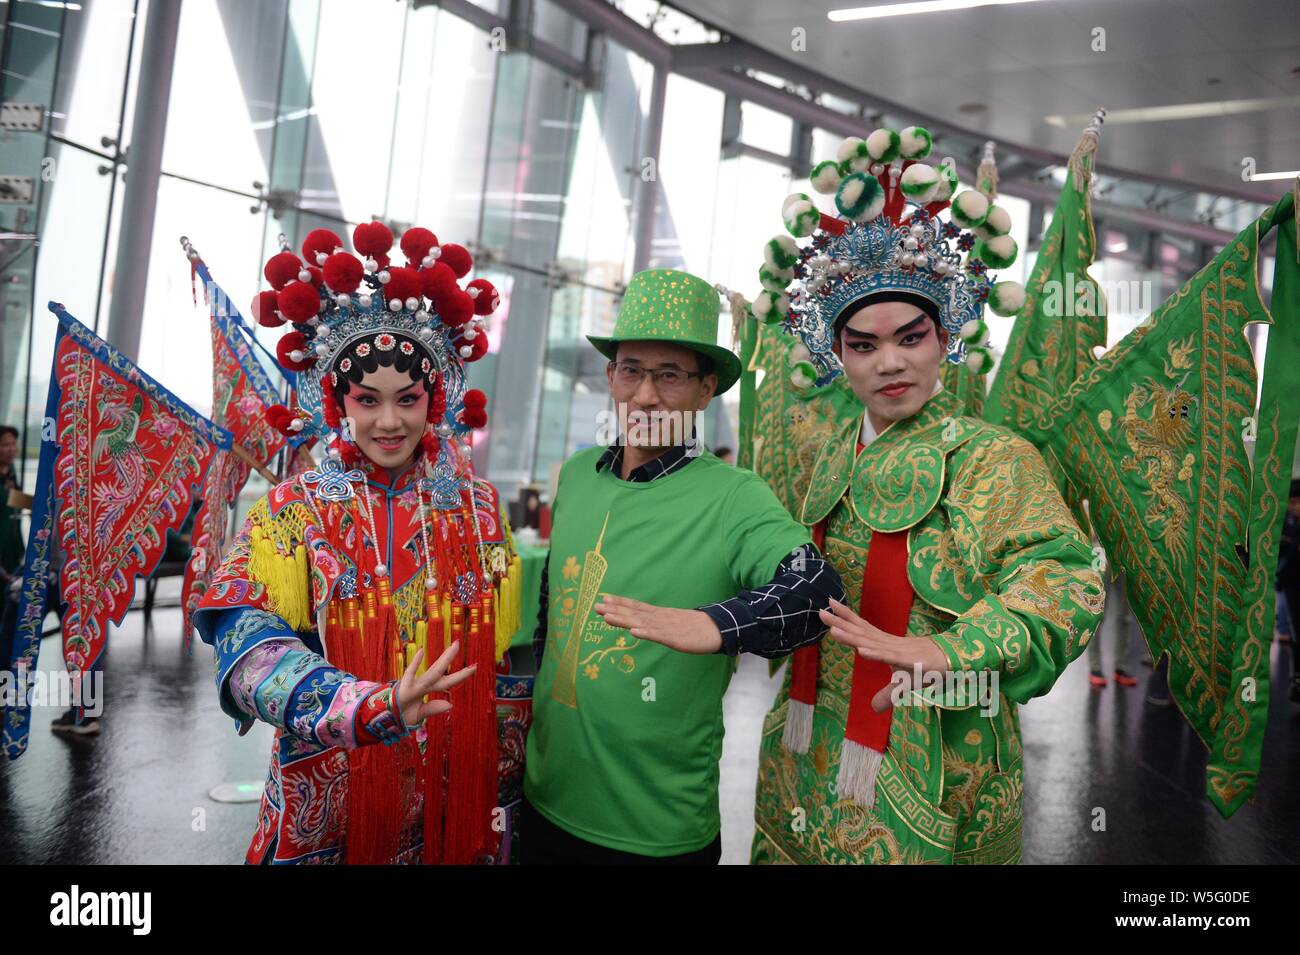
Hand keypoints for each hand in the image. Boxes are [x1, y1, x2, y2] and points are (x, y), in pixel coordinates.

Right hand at [395, 639, 477, 726]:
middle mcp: (422, 684)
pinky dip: (415, 664)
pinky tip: (421, 652)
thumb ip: (432, 708)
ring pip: (433, 672)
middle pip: (440, 671)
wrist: (384, 720)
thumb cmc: (401, 714)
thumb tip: (450, 704)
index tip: (475, 666)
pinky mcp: (404, 689)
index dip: (461, 675)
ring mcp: (414, 685)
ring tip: (455, 646)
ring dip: (445, 659)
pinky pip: (410, 675)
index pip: (447, 682)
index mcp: (427, 689)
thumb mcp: (419, 714)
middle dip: (451, 658)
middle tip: (460, 642)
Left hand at [594, 594, 722, 653]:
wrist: (718, 629)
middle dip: (615, 609)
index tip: (604, 598)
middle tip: (596, 606)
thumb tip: (645, 625)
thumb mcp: (674, 623)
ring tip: (607, 616)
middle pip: (635, 613)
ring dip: (624, 619)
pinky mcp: (675, 638)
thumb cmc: (696, 628)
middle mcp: (660, 618)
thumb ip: (660, 624)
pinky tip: (634, 632)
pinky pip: (659, 636)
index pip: (637, 607)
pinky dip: (646, 633)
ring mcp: (667, 627)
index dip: (620, 603)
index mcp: (660, 615)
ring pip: (642, 622)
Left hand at [820, 598, 948, 710]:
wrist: (954, 661)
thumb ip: (887, 694)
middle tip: (821, 611)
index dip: (845, 618)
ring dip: (853, 637)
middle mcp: (889, 645)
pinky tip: (862, 651)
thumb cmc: (927, 668)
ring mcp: (899, 652)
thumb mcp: (904, 685)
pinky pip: (890, 658)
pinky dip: (877, 655)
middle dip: (841, 622)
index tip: (828, 606)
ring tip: (834, 630)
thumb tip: (873, 709)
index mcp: (886, 644)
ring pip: (872, 644)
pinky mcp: (911, 663)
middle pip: (862, 632)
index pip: (862, 629)